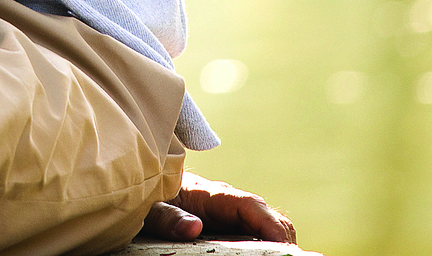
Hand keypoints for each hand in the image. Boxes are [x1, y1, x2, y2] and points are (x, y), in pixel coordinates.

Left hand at [138, 170, 296, 244]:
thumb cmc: (151, 195)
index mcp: (213, 195)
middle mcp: (229, 203)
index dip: (271, 225)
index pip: (251, 206)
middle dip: (282, 238)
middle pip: (267, 218)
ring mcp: (232, 215)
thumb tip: (193, 228)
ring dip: (276, 243)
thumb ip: (169, 217)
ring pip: (265, 227)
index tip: (284, 245)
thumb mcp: (153, 207)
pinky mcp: (229, 225)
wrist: (147, 185)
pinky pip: (254, 234)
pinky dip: (265, 245)